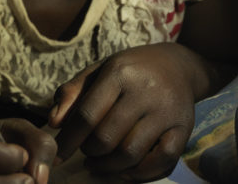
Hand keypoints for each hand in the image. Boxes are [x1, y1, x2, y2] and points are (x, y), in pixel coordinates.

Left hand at [48, 43, 205, 180]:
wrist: (178, 65)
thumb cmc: (130, 70)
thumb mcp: (98, 70)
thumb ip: (72, 93)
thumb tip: (54, 123)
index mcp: (120, 72)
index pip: (87, 115)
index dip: (68, 140)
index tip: (57, 155)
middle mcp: (145, 91)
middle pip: (107, 137)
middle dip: (89, 152)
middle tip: (86, 153)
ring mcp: (166, 111)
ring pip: (131, 153)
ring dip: (108, 167)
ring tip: (99, 164)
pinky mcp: (184, 128)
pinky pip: (161, 162)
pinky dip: (139, 174)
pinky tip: (125, 171)